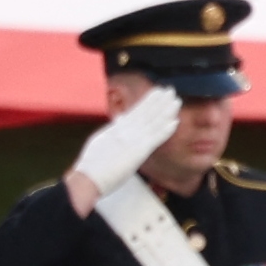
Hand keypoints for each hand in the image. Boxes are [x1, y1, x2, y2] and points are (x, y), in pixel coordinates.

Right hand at [65, 84, 190, 212]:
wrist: (90, 176)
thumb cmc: (92, 163)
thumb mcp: (102, 139)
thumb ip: (114, 129)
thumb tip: (120, 120)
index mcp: (118, 127)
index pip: (136, 111)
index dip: (148, 101)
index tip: (157, 92)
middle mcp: (127, 130)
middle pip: (147, 112)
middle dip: (159, 101)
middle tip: (170, 90)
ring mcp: (134, 139)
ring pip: (154, 121)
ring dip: (166, 110)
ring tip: (176, 100)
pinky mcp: (139, 151)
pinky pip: (156, 138)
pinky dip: (166, 129)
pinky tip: (175, 122)